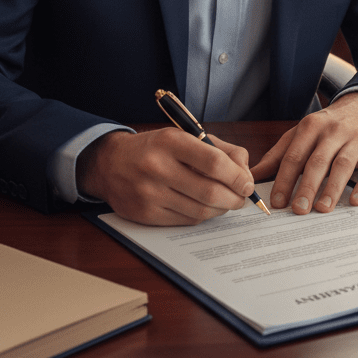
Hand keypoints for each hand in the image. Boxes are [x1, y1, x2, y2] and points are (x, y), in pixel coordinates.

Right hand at [77, 128, 254, 225]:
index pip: (214, 163)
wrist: (110, 163)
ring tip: (226, 202)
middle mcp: (157, 168)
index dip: (237, 176)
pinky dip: (202, 216)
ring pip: (200, 211)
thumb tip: (246, 173)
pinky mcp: (144, 215)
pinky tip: (205, 207)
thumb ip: (222, 150)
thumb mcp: (187, 136)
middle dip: (234, 198)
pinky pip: (185, 221)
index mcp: (171, 142)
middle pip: (210, 192)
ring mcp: (149, 194)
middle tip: (242, 197)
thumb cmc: (157, 148)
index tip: (247, 183)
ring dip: (221, 209)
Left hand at [250, 93, 357, 214]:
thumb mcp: (301, 133)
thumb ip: (278, 155)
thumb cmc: (329, 127)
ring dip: (332, 188)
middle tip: (298, 209)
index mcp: (312, 126)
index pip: (295, 155)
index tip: (278, 202)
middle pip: (318, 161)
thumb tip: (252, 176)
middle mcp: (335, 131)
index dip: (285, 180)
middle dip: (307, 186)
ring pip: (343, 165)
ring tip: (322, 208)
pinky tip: (356, 201)